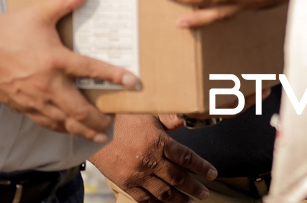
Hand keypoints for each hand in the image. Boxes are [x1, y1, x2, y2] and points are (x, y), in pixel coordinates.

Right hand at [0, 0, 138, 140]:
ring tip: (99, 135)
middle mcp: (48, 84)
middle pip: (79, 109)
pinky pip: (46, 122)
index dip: (114, 76)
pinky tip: (69, 130)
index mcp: (55, 60)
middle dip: (98, 120)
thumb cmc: (8, 30)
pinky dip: (61, 128)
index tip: (132, 83)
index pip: (91, 70)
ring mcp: (34, 99)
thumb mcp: (38, 12)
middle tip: (113, 122)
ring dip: (83, 130)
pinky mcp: (22, 106)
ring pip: (64, 121)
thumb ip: (65, 0)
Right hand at [91, 114, 216, 202]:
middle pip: (178, 178)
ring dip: (179, 199)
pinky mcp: (125, 183)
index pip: (186, 157)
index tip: (212, 173)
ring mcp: (137, 174)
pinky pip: (144, 198)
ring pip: (163, 192)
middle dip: (194, 187)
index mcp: (158, 141)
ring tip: (189, 201)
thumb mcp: (148, 113)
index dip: (201, 167)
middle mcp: (149, 160)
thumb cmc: (122, 118)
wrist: (93, 130)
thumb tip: (188, 119)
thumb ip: (169, 118)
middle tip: (205, 193)